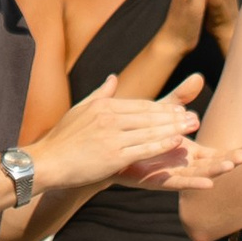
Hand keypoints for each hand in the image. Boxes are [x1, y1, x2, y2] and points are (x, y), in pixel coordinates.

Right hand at [31, 74, 201, 201]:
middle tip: (194, 117)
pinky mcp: (113, 156)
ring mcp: (112, 137)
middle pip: (149, 115)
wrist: (46, 162)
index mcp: (103, 106)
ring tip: (192, 127)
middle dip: (174, 117)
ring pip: (150, 131)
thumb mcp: (80, 110)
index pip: (140, 105)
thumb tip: (113, 78)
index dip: (161, 108)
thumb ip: (101, 94)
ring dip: (174, 129)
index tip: (179, 110)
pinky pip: (143, 148)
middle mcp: (109, 118)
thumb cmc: (62, 139)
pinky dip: (162, 144)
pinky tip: (177, 143)